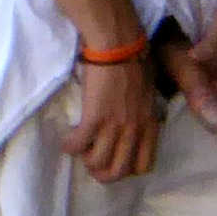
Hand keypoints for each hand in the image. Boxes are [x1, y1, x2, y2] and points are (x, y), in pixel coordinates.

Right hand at [60, 23, 159, 184]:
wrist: (118, 42)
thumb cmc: (135, 59)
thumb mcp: (150, 91)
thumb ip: (144, 112)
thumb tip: (134, 122)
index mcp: (149, 124)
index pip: (142, 167)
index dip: (127, 169)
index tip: (116, 159)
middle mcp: (134, 130)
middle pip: (118, 172)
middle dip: (102, 173)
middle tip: (93, 161)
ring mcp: (114, 126)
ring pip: (97, 164)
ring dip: (85, 159)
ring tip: (81, 147)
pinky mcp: (94, 118)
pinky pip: (78, 145)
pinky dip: (70, 146)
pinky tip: (67, 140)